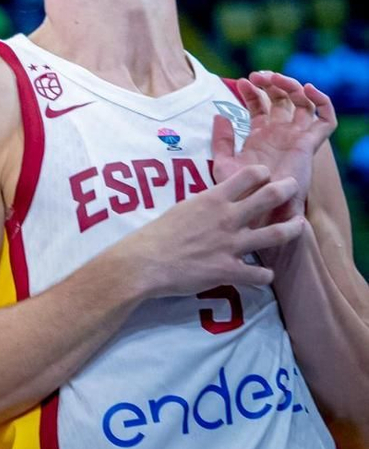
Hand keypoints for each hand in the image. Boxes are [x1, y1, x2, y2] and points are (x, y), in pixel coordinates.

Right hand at [122, 163, 306, 298]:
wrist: (147, 261)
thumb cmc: (159, 232)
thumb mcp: (183, 207)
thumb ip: (206, 205)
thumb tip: (217, 203)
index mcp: (213, 199)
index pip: (247, 176)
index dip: (261, 173)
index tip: (267, 174)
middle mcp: (228, 218)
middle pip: (267, 198)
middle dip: (285, 190)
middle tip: (293, 187)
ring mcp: (231, 245)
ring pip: (274, 235)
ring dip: (291, 229)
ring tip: (300, 225)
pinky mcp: (229, 271)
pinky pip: (258, 274)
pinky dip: (265, 275)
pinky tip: (266, 274)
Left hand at [213, 73, 335, 210]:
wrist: (259, 213)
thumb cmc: (240, 194)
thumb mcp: (224, 163)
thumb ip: (222, 140)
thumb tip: (220, 115)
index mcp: (261, 136)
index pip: (260, 105)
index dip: (253, 91)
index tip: (241, 83)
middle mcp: (280, 134)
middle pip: (282, 99)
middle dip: (272, 82)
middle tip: (258, 76)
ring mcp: (296, 138)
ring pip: (303, 103)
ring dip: (292, 85)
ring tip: (275, 79)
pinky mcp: (310, 145)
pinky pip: (326, 120)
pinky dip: (322, 101)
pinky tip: (307, 89)